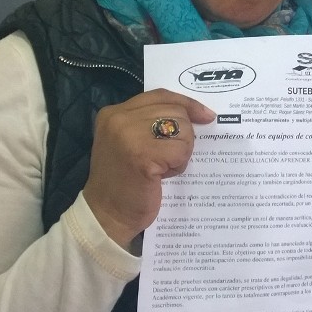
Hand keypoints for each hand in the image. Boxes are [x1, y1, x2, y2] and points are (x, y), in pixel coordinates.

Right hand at [83, 89, 213, 246]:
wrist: (106, 215)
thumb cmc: (123, 182)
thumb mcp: (130, 142)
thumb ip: (152, 123)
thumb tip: (196, 114)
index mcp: (114, 113)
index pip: (161, 95)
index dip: (187, 104)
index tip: (205, 115)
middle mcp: (119, 118)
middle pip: (176, 111)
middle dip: (182, 135)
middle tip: (165, 159)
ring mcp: (129, 135)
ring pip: (183, 129)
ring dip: (181, 151)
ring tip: (161, 168)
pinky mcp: (143, 155)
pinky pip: (181, 150)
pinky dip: (179, 165)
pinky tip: (161, 177)